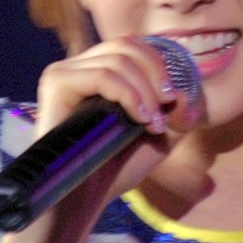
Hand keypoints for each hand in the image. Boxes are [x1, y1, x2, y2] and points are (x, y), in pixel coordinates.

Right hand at [32, 37, 200, 219]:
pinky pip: (103, 75)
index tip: (173, 99)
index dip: (159, 65)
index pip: (132, 45)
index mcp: (97, 72)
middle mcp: (79, 67)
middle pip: (126, 44)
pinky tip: (139, 119)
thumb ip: (175, 112)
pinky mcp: (57, 83)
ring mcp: (65, 72)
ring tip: (153, 123)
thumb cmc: (115, 168)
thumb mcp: (157, 137)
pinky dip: (129, 95)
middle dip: (156, 72)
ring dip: (146, 91)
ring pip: (118, 59)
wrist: (84, 197)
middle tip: (168, 104)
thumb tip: (185, 95)